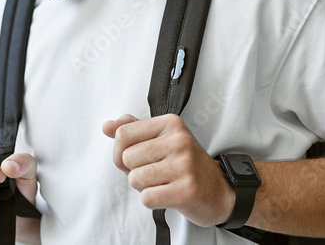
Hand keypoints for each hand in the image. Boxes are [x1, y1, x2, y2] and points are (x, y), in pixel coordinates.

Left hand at [102, 114, 235, 226]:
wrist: (217, 189)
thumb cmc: (185, 164)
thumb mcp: (162, 138)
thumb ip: (133, 129)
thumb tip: (107, 126)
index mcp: (171, 123)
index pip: (123, 134)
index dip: (123, 151)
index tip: (141, 157)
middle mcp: (179, 141)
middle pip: (126, 158)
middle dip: (134, 170)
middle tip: (156, 172)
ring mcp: (184, 165)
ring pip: (134, 179)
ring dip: (144, 186)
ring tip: (163, 182)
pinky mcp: (186, 190)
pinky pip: (147, 198)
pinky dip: (153, 200)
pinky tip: (168, 194)